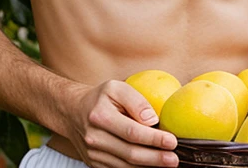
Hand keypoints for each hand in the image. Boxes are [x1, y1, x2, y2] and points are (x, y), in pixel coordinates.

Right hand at [63, 80, 178, 167]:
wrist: (73, 112)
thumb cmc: (99, 98)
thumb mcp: (116, 88)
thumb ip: (136, 101)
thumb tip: (153, 120)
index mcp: (100, 116)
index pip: (132, 132)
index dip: (154, 139)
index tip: (172, 141)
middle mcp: (95, 138)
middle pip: (130, 153)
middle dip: (155, 158)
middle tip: (174, 159)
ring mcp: (94, 154)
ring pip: (125, 166)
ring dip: (148, 166)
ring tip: (166, 163)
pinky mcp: (95, 164)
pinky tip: (150, 166)